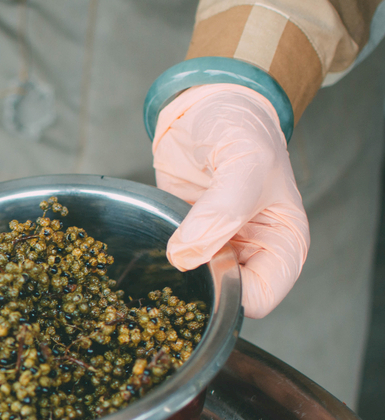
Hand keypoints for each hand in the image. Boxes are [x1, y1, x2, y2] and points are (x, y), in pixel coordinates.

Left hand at [152, 83, 308, 318]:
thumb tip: (187, 256)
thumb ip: (220, 211)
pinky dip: (157, 262)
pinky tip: (147, 247)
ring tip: (158, 251)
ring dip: (174, 278)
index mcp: (284, 245)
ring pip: (196, 286)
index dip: (229, 292)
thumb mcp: (244, 162)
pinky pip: (172, 266)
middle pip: (225, 298)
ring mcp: (217, 249)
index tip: (201, 267)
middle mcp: (253, 254)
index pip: (260, 298)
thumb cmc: (241, 129)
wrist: (206, 109)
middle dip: (198, 289)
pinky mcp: (187, 240)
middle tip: (171, 264)